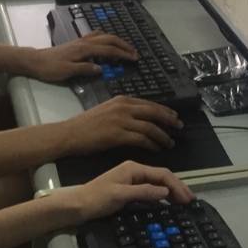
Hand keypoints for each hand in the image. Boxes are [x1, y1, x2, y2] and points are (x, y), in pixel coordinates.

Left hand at [25, 32, 137, 81]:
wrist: (35, 60)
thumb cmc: (50, 68)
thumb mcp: (67, 72)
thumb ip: (85, 69)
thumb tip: (101, 69)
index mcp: (85, 49)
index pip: (109, 50)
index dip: (123, 54)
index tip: (134, 58)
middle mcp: (85, 42)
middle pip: (110, 39)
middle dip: (124, 45)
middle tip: (134, 53)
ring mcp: (81, 40)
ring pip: (104, 36)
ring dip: (116, 40)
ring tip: (125, 48)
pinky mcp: (77, 42)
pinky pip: (96, 36)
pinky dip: (106, 38)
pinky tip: (107, 43)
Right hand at [63, 97, 182, 154]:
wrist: (69, 134)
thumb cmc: (84, 125)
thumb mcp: (106, 110)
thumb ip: (122, 111)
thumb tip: (138, 118)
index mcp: (121, 99)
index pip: (149, 103)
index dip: (164, 110)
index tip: (174, 116)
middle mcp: (123, 107)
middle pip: (154, 112)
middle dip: (169, 120)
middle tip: (179, 127)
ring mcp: (121, 120)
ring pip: (150, 127)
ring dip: (163, 135)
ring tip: (169, 142)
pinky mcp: (117, 134)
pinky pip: (141, 139)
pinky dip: (152, 144)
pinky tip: (157, 148)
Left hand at [65, 162, 194, 222]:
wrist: (75, 206)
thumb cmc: (95, 199)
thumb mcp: (120, 195)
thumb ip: (144, 192)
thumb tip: (165, 192)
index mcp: (133, 168)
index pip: (162, 174)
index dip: (177, 186)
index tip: (187, 197)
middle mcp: (134, 171)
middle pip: (162, 177)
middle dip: (177, 188)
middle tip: (190, 200)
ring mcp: (131, 179)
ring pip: (157, 183)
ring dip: (171, 191)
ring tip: (182, 201)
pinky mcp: (128, 189)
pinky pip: (150, 189)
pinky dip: (161, 195)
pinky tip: (166, 202)